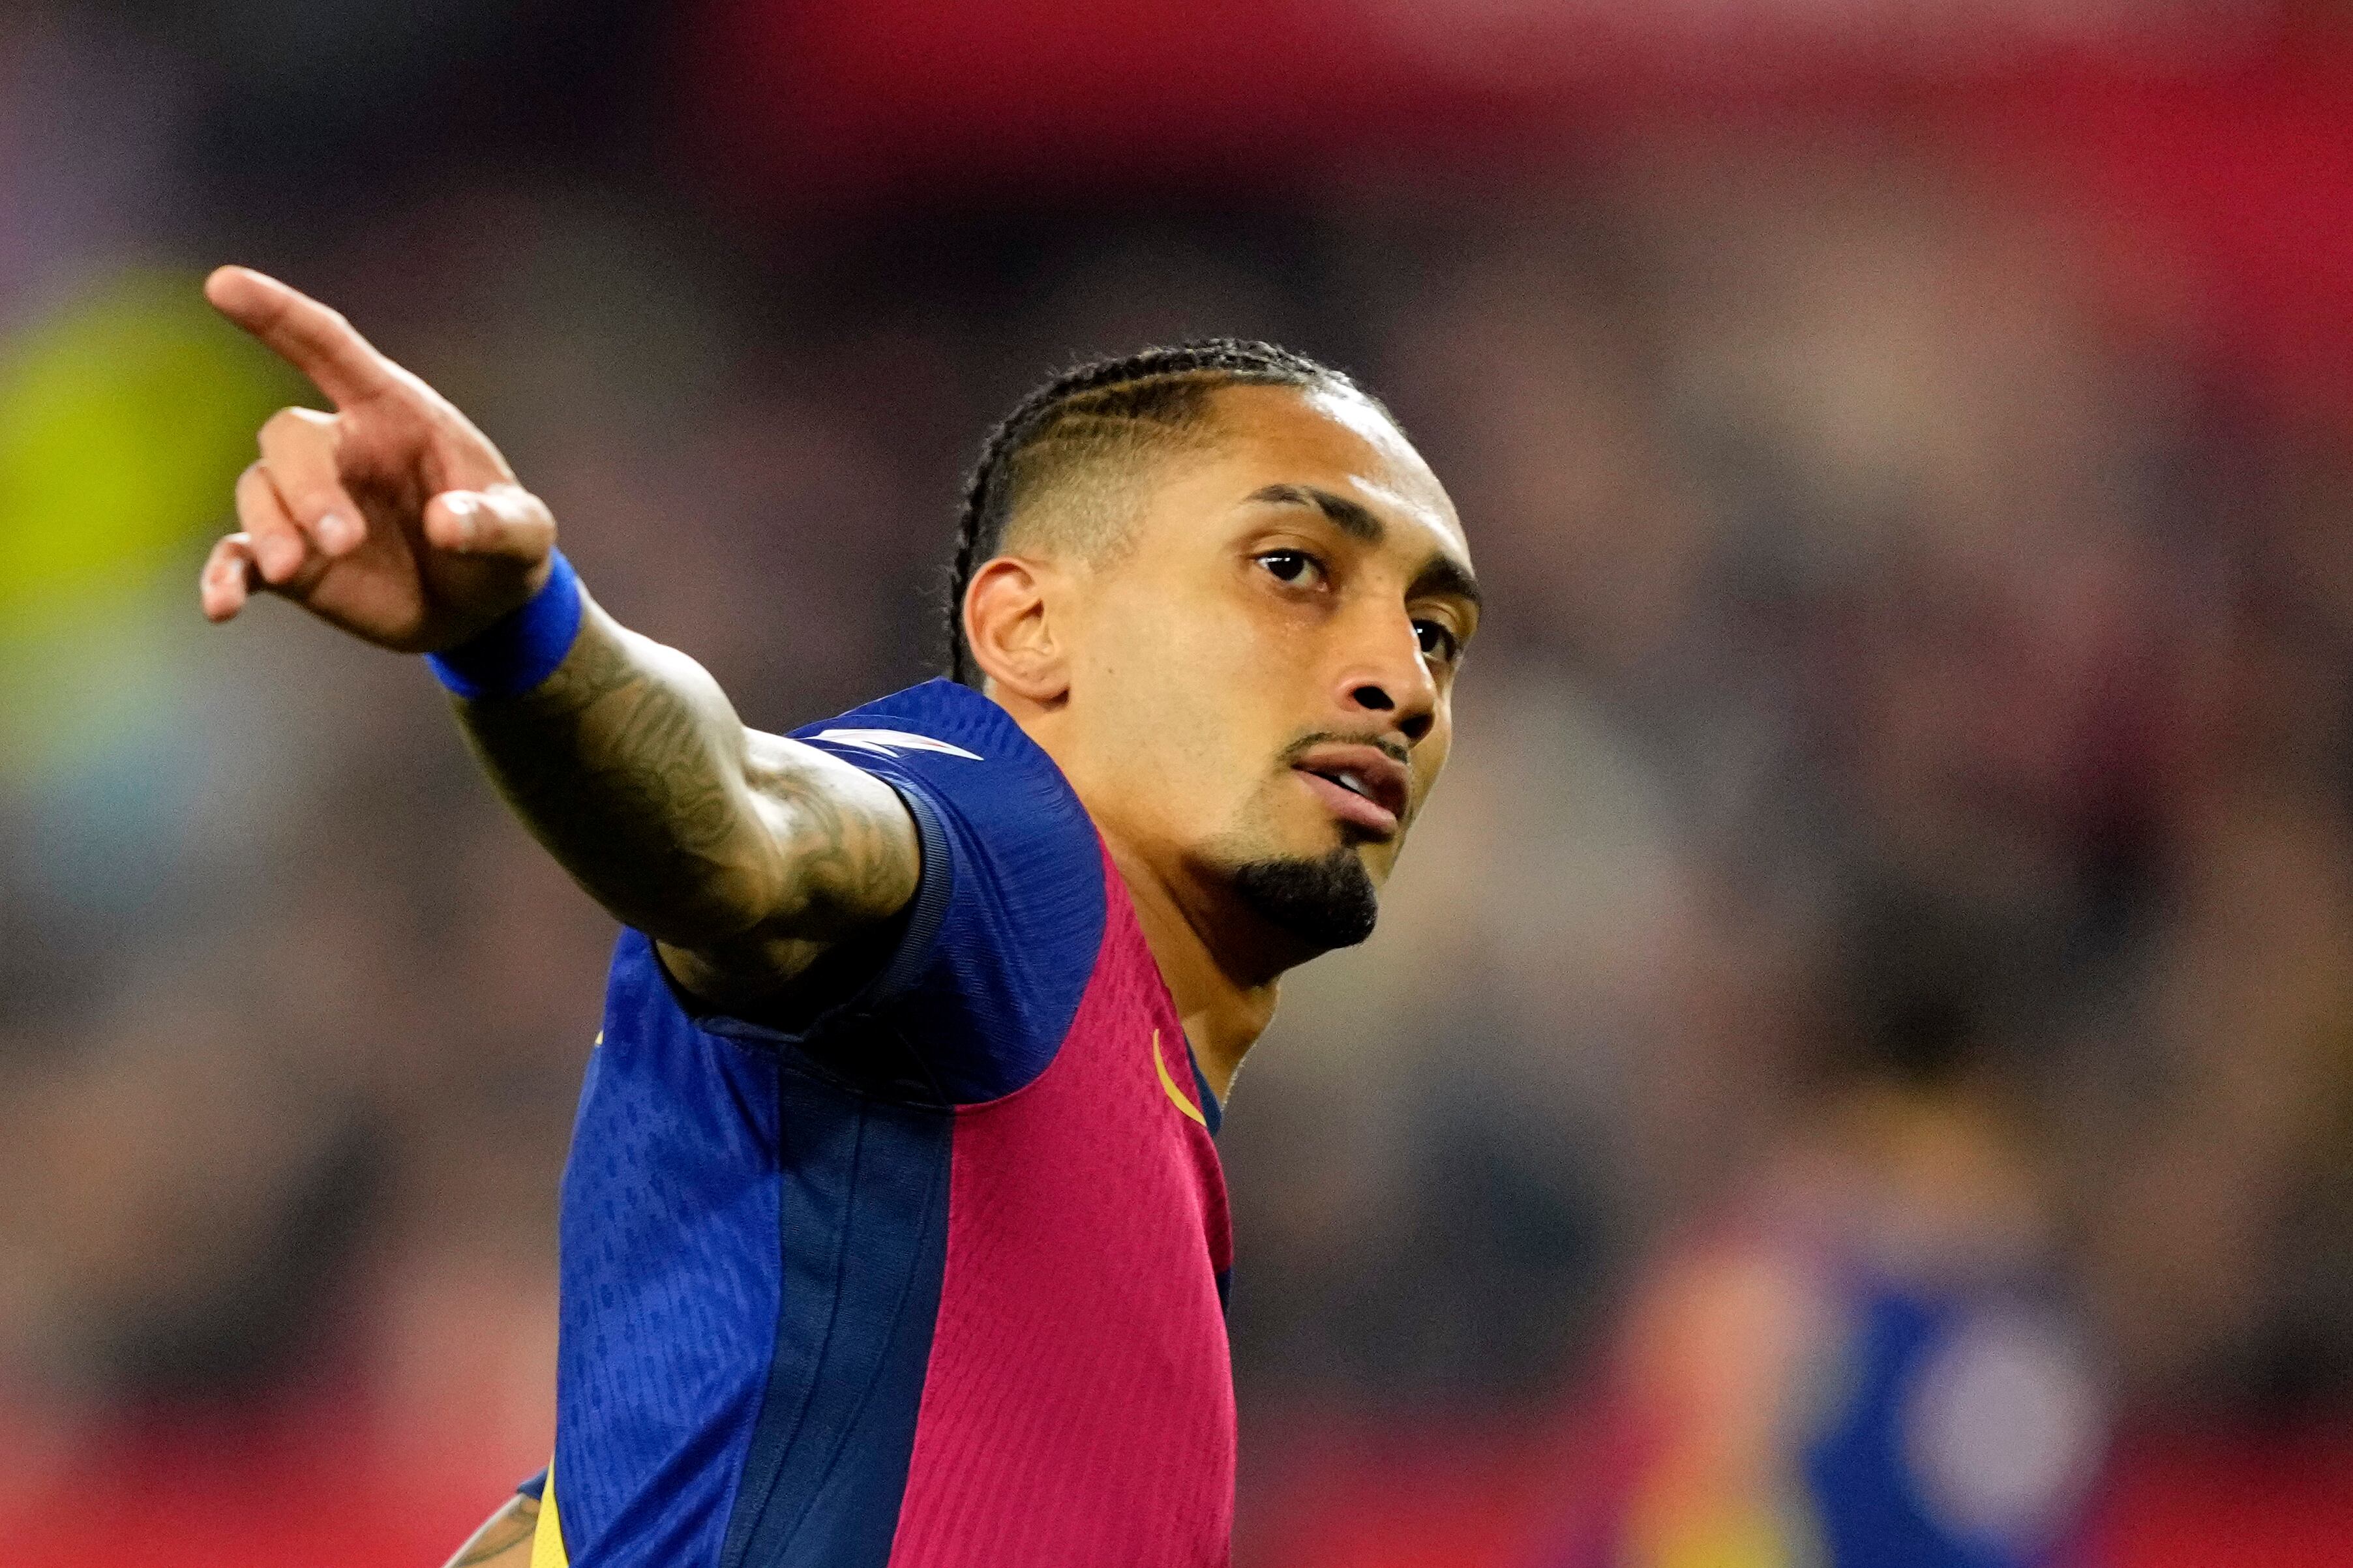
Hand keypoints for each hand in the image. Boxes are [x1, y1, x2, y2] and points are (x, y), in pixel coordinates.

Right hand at [198, 267, 556, 651]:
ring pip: (260, 490)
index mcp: (395, 413)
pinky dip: (224, 577)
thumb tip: (447, 523)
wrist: (483, 611)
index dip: (279, 314)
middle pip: (290, 436)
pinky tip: (223, 606)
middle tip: (343, 541)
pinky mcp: (291, 559)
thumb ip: (495, 525)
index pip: (330, 349)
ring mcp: (308, 503)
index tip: (223, 283)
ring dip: (271, 528)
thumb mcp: (524, 535)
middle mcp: (342, 448)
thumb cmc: (504, 548)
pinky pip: (239, 556)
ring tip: (295, 570)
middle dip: (307, 486)